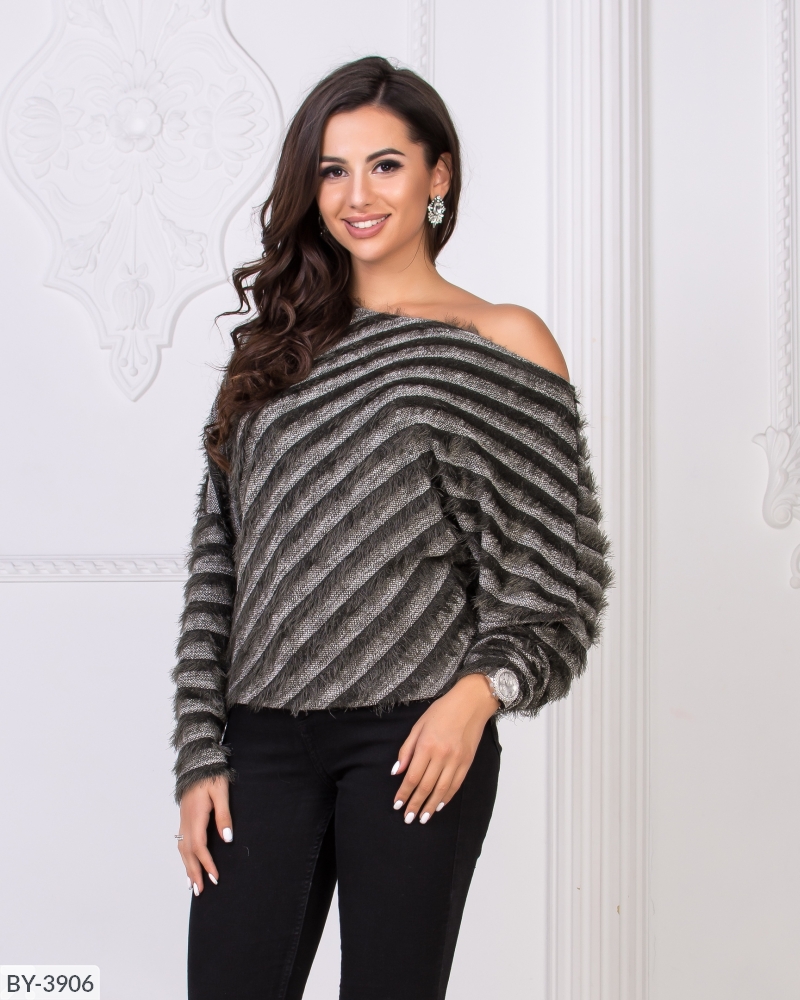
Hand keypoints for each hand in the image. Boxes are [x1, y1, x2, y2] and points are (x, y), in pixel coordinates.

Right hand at [177, 776, 232, 894]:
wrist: (198, 762)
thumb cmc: (212, 776)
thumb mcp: (222, 793)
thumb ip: (224, 816)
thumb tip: (227, 838)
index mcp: (196, 816)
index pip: (200, 847)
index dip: (207, 864)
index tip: (214, 878)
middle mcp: (186, 821)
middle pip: (188, 852)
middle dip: (194, 872)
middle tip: (199, 891)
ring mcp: (183, 820)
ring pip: (182, 848)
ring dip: (187, 867)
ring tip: (191, 884)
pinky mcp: (184, 818)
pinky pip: (182, 842)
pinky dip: (184, 856)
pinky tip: (187, 862)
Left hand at [391, 674, 499, 823]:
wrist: (471, 703)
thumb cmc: (443, 710)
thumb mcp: (419, 725)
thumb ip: (407, 749)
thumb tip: (397, 771)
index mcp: (426, 745)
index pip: (412, 776)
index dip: (404, 793)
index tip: (397, 805)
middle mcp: (441, 755)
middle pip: (426, 786)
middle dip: (415, 804)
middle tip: (407, 818)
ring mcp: (456, 760)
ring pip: (441, 790)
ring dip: (430, 806)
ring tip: (422, 818)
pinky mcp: (467, 762)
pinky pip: (455, 785)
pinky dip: (446, 797)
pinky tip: (439, 805)